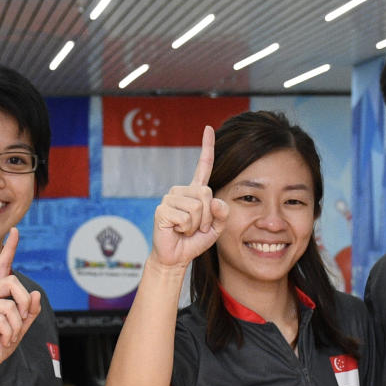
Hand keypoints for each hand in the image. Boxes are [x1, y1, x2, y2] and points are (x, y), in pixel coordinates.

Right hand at [0, 228, 42, 385]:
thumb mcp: (19, 329)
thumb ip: (28, 312)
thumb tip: (34, 293)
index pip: (2, 267)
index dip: (9, 249)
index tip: (15, 231)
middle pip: (12, 282)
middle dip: (24, 303)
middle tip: (22, 323)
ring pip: (9, 305)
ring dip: (17, 326)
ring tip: (9, 337)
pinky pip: (2, 318)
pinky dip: (9, 332)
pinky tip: (2, 340)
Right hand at [150, 126, 228, 267]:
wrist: (176, 257)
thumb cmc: (194, 241)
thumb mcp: (216, 228)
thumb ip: (222, 213)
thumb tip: (215, 201)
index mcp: (195, 191)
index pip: (203, 166)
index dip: (207, 147)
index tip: (209, 128)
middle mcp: (181, 191)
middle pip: (206, 194)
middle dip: (207, 217)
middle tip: (196, 228)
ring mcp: (170, 198)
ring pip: (197, 207)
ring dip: (196, 225)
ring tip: (186, 230)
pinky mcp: (162, 210)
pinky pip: (185, 217)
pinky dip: (186, 229)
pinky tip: (177, 231)